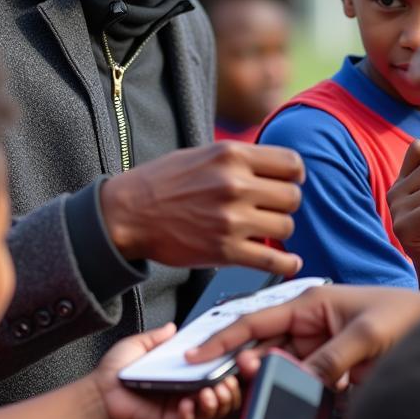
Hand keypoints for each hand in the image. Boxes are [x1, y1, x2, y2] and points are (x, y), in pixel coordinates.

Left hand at [92, 324, 241, 418]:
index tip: (229, 363)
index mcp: (181, 372)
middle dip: (228, 390)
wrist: (100, 392)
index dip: (224, 369)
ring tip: (208, 393)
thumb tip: (172, 327)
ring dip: (215, 402)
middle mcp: (184, 390)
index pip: (210, 371)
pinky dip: (193, 412)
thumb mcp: (137, 345)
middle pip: (219, 394)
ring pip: (210, 409)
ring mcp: (179, 406)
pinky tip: (187, 403)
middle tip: (224, 382)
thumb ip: (156, 337)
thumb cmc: (115, 371)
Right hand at [100, 141, 304, 277]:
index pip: (292, 164)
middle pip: (292, 197)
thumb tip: (275, 168)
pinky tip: (288, 261)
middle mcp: (235, 185)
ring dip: (278, 231)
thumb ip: (239, 159)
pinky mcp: (225, 251)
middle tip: (268, 210)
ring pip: (286, 227)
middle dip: (283, 205)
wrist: (127, 214)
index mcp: (231, 155)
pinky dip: (286, 263)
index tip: (284, 184)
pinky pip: (274, 260)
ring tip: (261, 230)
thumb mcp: (202, 154)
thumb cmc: (161, 183)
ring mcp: (231, 220)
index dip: (292, 176)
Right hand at [185, 284, 419, 386]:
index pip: (254, 322)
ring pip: (279, 369)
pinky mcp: (333, 372)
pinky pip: (303, 384)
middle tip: (224, 388)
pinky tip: (283, 407)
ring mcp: (319, 350)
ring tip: (251, 400)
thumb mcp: (368, 334)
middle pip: (261, 349)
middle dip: (240, 367)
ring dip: (266, 383)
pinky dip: (291, 395)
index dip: (222, 339)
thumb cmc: (407, 318)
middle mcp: (307, 326)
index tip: (194, 357)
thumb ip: (331, 357)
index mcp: (308, 305)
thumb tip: (298, 380)